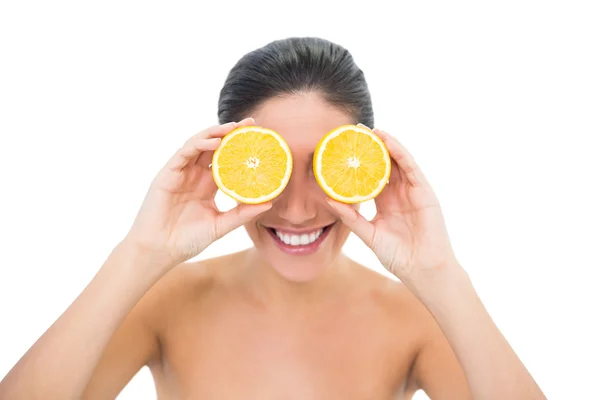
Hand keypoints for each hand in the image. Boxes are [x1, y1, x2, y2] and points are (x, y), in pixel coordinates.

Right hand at [124, 118, 271, 269]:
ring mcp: (181, 172)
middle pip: (214, 146)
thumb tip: (269, 203)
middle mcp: (195, 174)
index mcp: (208, 184)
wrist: (160, 250)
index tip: (259, 138)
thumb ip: (242, 214)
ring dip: (215, 133)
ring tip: (234, 128)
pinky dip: (199, 144)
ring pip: (199, 144)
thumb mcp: (221, 225)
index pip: (227, 159)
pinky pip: (184, 153)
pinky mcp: (168, 173)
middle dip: (231, 132)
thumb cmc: (188, 240)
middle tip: (251, 123)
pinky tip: (215, 143)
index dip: (241, 147)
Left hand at [326, 125, 458, 281]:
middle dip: (370, 148)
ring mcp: (412, 190)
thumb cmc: (397, 256)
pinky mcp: (424, 190)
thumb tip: (327, 200)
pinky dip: (399, 151)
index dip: (358, 163)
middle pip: (383, 164)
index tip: (341, 151)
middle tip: (353, 132)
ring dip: (384, 143)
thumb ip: (351, 217)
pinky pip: (410, 166)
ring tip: (368, 130)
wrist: (422, 269)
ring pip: (397, 161)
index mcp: (385, 202)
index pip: (370, 176)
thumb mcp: (369, 234)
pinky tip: (387, 140)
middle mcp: (398, 193)